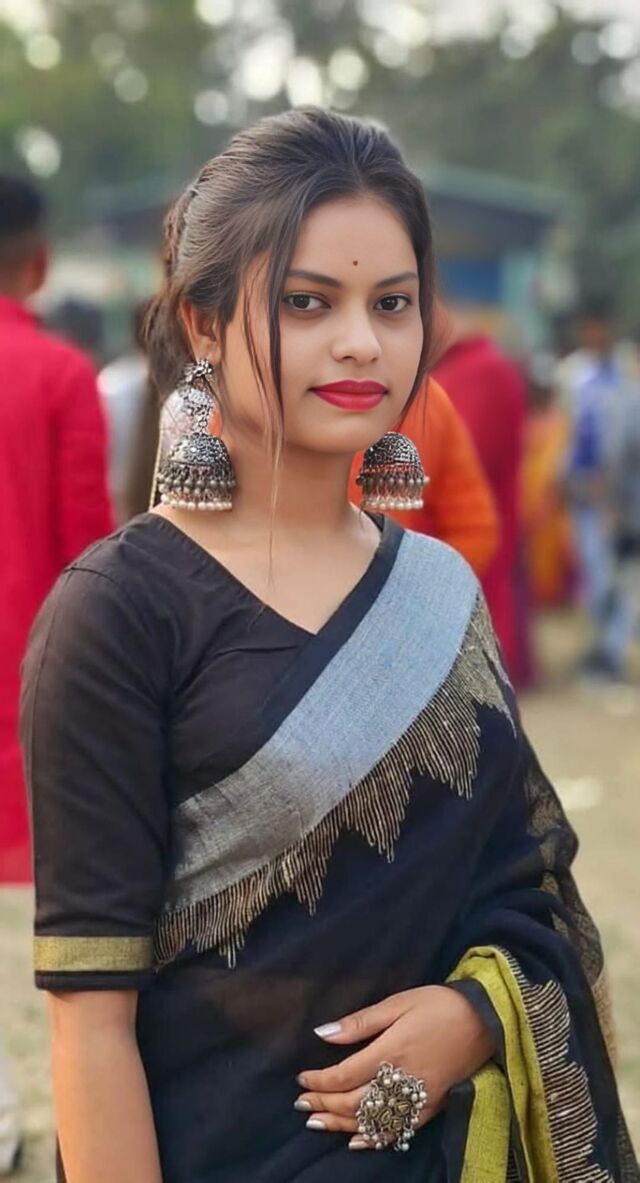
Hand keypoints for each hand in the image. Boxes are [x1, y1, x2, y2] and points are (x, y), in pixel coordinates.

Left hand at [296, 986, 494, 1150]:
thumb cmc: (439, 1004)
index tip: (302, 1079)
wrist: (486, 1019)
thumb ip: (360, 1022)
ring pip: (372, 1121)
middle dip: (324, 1105)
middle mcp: (402, 1080)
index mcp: (391, 1051)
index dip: (320, 1081)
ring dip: (341, 1124)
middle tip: (302, 1104)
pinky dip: (375, 1138)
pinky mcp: (433, 1106)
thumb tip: (322, 1033)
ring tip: (317, 1123)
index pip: (344, 1076)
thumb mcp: (398, 1002)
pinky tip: (358, 1141)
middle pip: (354, 1102)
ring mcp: (418, 1098)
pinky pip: (399, 1130)